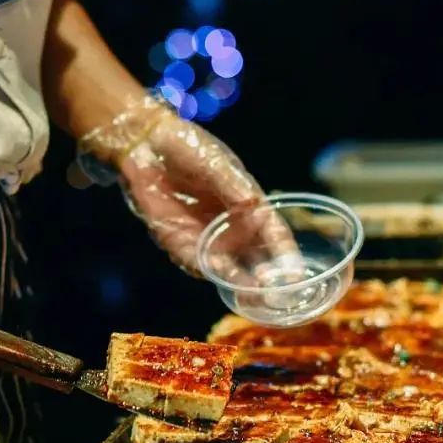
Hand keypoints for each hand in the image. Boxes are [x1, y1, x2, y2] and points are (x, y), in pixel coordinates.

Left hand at [80, 97, 297, 276]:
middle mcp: (233, 229)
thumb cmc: (188, 148)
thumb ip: (231, 184)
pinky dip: (209, 272)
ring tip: (252, 295)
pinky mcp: (181, 243)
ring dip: (241, 284)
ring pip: (230, 270)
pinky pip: (198, 264)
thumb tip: (252, 202)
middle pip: (256, 261)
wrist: (146, 146)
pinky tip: (220, 277)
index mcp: (250, 207)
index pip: (274, 235)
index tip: (296, 275)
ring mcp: (208, 239)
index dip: (287, 255)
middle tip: (275, 296)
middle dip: (267, 281)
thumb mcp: (214, 162)